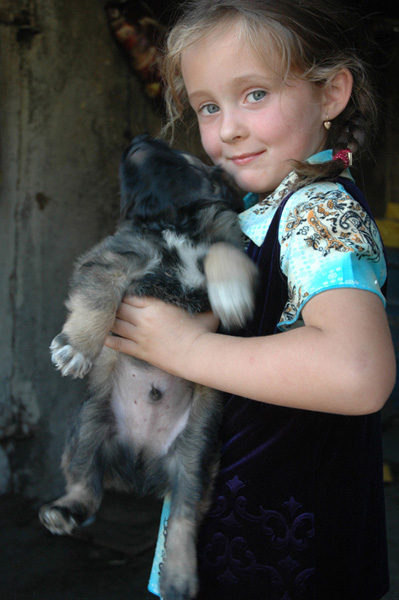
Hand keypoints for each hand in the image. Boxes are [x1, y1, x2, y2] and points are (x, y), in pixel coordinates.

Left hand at [104, 296, 219, 375]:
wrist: (197, 355)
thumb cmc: (202, 331)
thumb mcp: (199, 308)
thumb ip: (194, 297)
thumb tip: (201, 286)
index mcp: (155, 305)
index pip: (131, 295)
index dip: (125, 293)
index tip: (123, 292)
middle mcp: (143, 319)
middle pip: (119, 307)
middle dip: (114, 304)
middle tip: (110, 303)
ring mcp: (139, 336)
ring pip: (115, 323)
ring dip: (109, 319)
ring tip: (105, 316)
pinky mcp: (139, 351)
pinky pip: (117, 343)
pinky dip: (107, 338)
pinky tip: (102, 334)